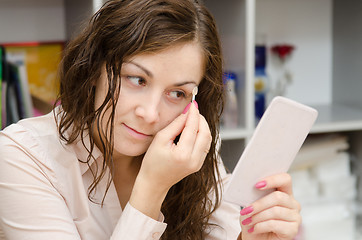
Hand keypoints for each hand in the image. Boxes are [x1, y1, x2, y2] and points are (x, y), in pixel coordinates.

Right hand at [130, 101, 211, 218]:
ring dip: (203, 126)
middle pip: (205, 133)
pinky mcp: (199, 164)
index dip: (194, 114)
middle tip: (193, 110)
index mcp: (182, 154)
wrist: (154, 182)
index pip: (193, 128)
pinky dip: (202, 135)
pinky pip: (205, 146)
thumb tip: (187, 113)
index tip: (193, 104)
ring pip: (208, 139)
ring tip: (193, 118)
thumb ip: (175, 125)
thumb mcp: (160, 139)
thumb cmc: (152, 162)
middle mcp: (194, 160)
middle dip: (201, 119)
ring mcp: (198, 164)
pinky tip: (194, 129)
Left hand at [239, 173, 300, 239]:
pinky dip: (260, 226)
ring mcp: (295, 217)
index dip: (272, 179)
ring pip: (275, 211)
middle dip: (259, 204)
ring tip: (248, 221)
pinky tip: (254, 228)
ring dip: (257, 217)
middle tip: (246, 210)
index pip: (285, 179)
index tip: (257, 184)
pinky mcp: (293, 230)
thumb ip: (254, 195)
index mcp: (284, 192)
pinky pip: (274, 224)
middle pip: (278, 197)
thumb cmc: (254, 219)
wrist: (256, 239)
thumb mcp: (251, 204)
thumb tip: (250, 189)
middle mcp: (293, 203)